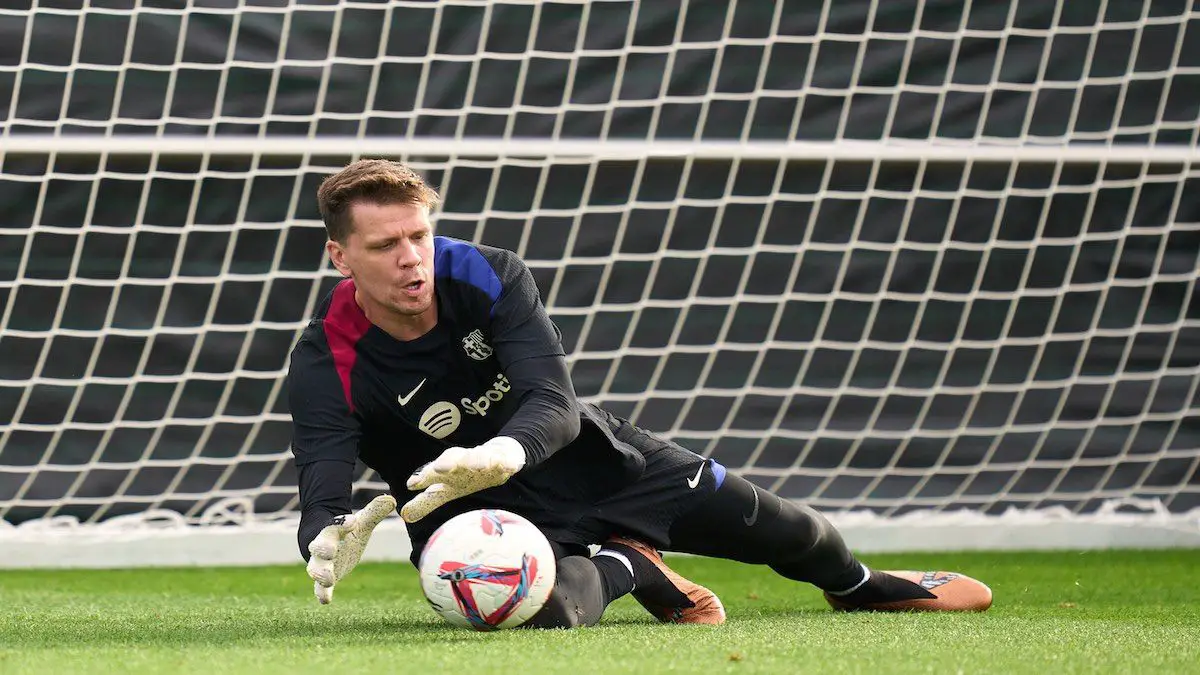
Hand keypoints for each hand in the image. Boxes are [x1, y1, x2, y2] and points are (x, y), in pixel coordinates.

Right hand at [306, 494, 395, 603]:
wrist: (328, 545)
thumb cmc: (346, 532)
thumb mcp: (361, 523)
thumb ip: (374, 512)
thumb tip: (392, 499)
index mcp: (332, 531)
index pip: (334, 525)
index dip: (341, 523)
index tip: (352, 521)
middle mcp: (323, 547)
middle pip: (318, 547)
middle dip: (323, 548)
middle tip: (330, 551)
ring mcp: (322, 565)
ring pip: (315, 569)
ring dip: (320, 574)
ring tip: (329, 579)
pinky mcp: (324, 580)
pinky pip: (318, 588)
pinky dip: (321, 593)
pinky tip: (325, 600)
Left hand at [400, 437, 525, 522]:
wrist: (498, 454)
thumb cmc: (467, 475)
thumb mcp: (446, 489)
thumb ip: (426, 501)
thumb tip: (405, 515)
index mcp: (449, 471)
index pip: (433, 474)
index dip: (423, 478)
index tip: (412, 483)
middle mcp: (465, 464)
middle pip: (453, 462)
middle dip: (447, 464)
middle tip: (439, 469)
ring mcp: (485, 460)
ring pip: (479, 458)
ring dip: (478, 460)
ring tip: (478, 465)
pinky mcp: (504, 460)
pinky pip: (507, 461)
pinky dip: (508, 463)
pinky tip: (510, 466)